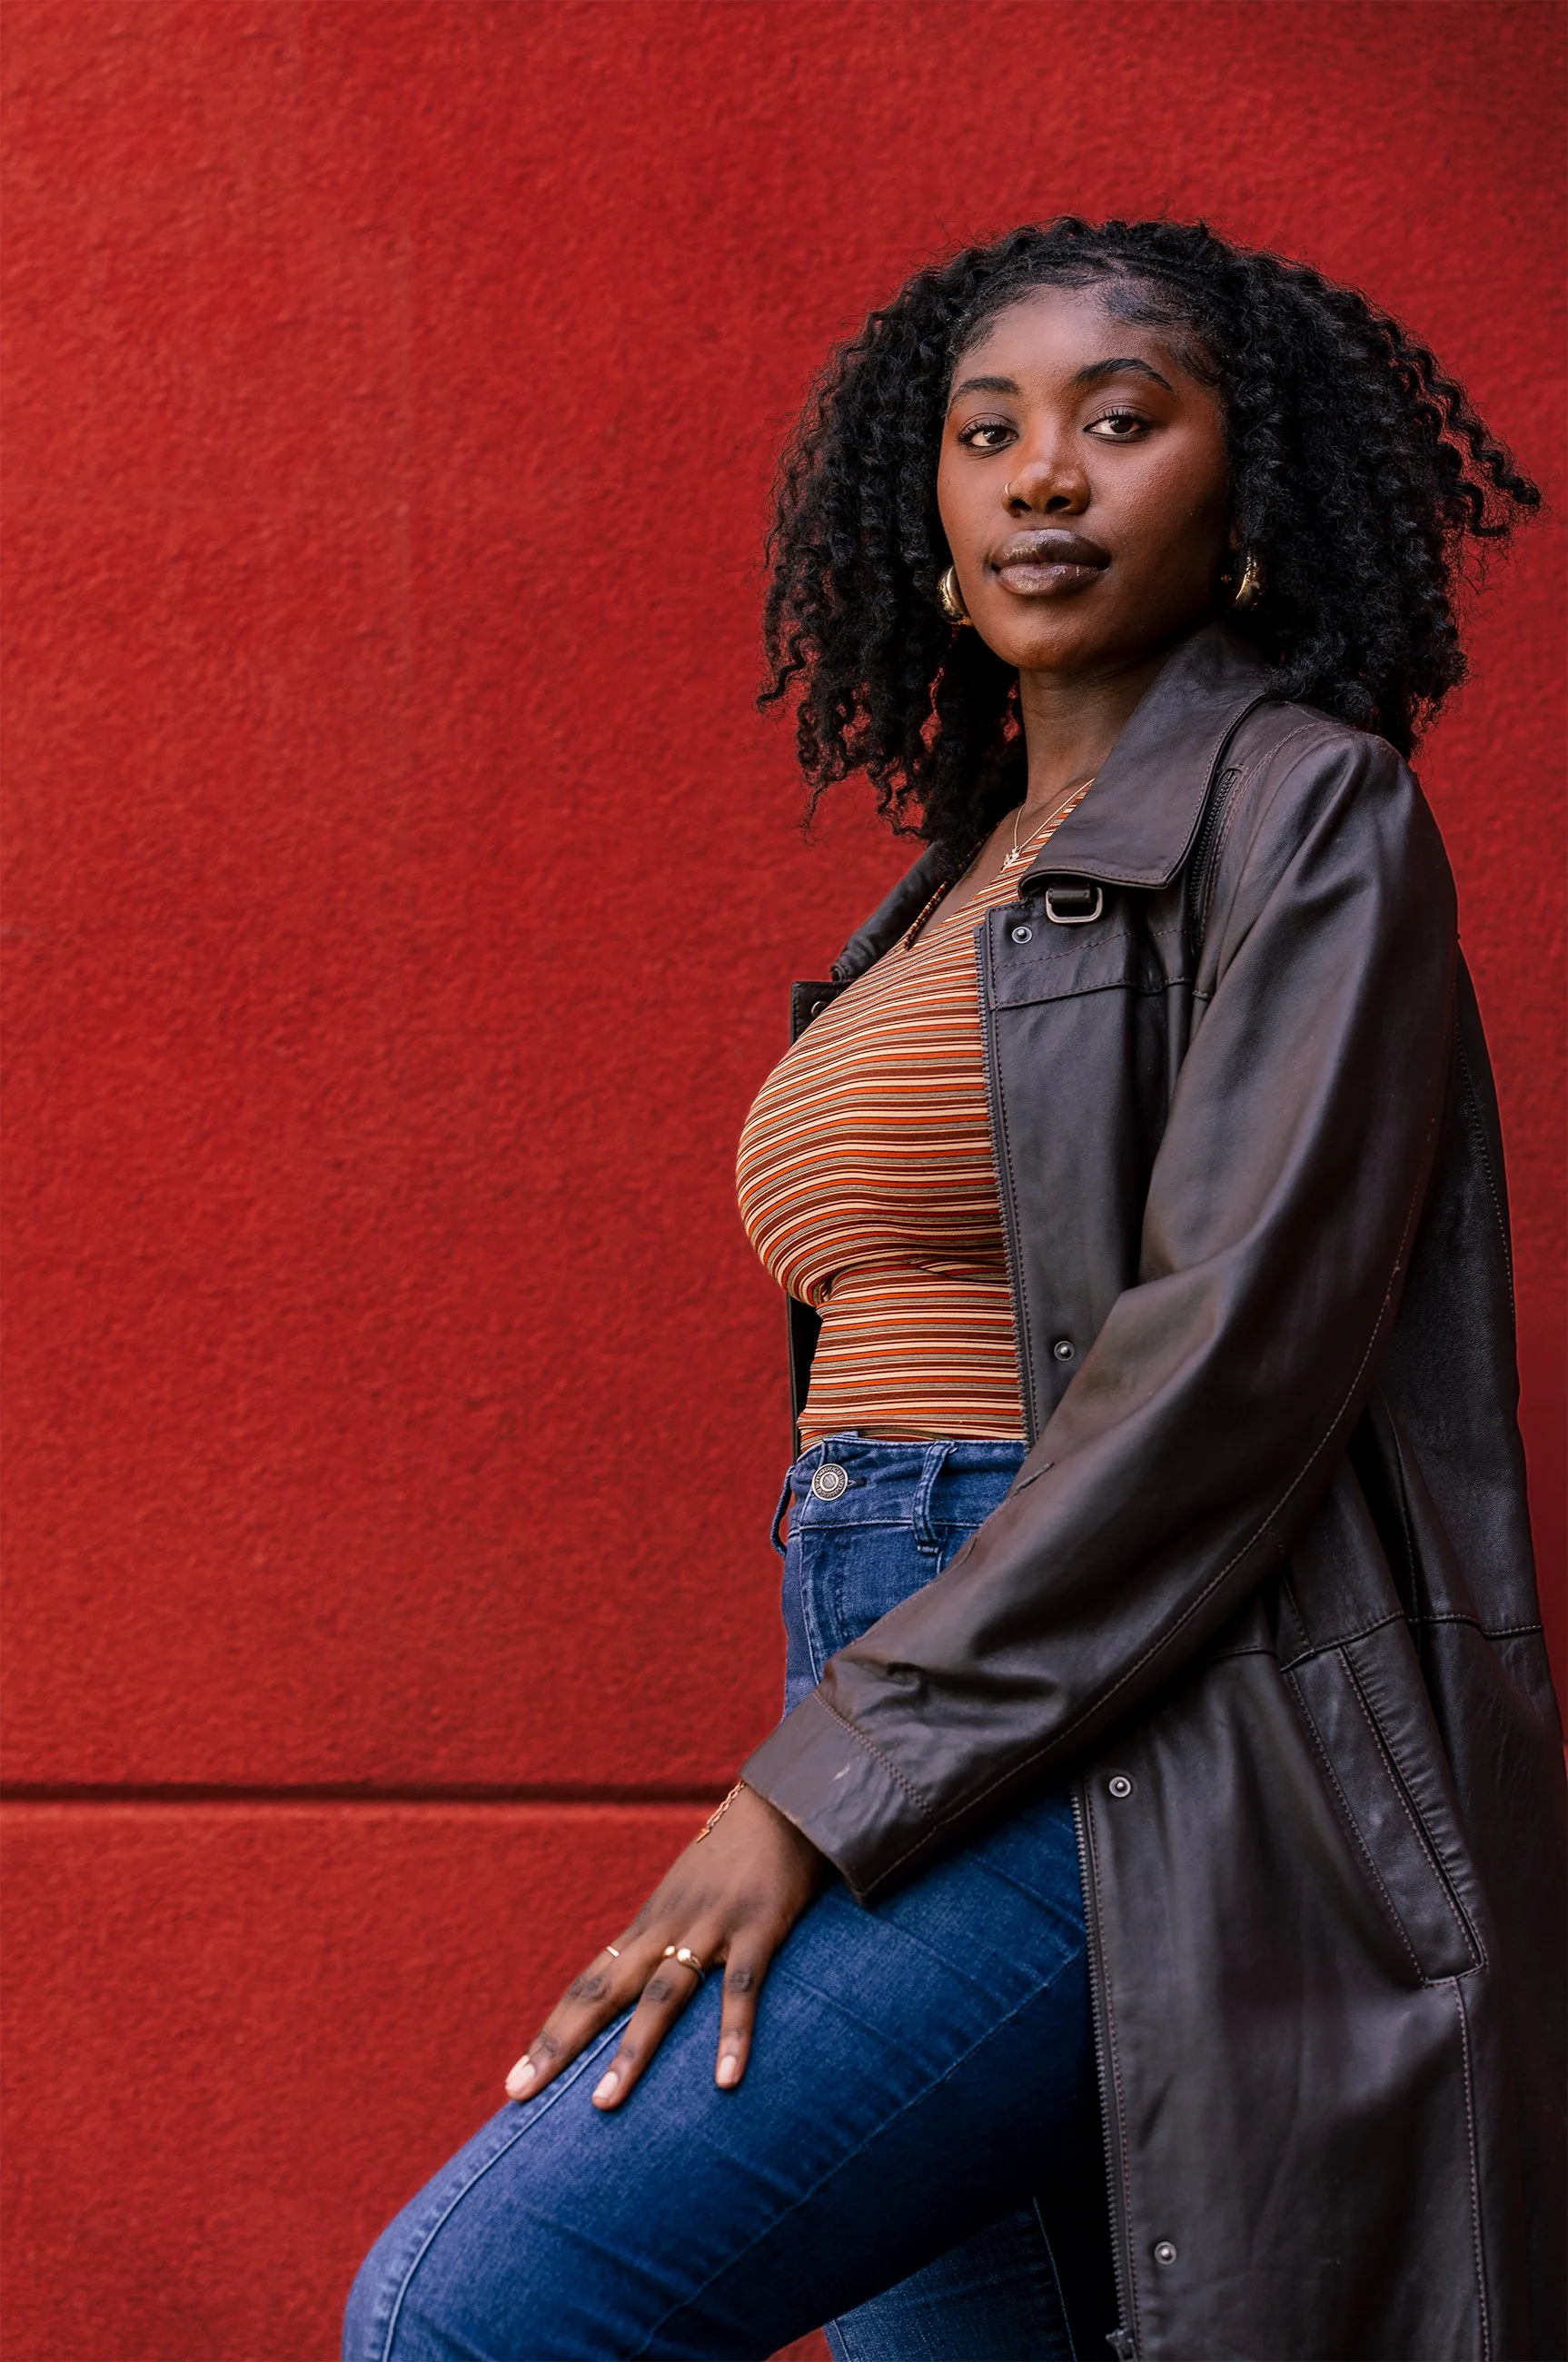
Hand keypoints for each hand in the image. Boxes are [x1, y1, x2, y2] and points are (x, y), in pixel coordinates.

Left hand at [504, 1783, 827, 2109]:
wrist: (782, 1801)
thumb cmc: (737, 1855)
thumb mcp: (690, 1897)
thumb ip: (670, 1940)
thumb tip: (645, 1987)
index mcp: (649, 1925)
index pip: (588, 1985)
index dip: (552, 2032)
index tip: (516, 2080)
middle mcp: (667, 1927)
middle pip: (603, 1991)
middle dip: (561, 2044)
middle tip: (519, 2093)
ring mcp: (709, 1926)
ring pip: (661, 1995)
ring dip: (631, 2050)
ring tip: (603, 2102)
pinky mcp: (757, 1926)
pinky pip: (741, 1987)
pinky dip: (732, 2034)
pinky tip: (725, 2080)